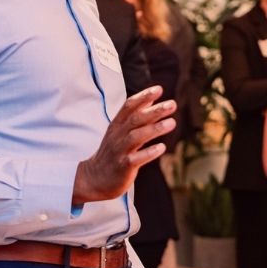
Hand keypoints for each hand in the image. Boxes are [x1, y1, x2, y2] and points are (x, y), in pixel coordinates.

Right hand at [72, 86, 176, 203]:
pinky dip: (148, 152)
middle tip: (172, 104)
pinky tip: (162, 147)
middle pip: (135, 120)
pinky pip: (135, 159)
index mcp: (117, 125)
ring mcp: (119, 151)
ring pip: (136, 137)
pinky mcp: (123, 167)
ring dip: (154, 129)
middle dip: (154, 111)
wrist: (94, 178)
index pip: (129, 107)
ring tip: (172, 123)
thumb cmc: (113, 152)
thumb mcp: (120, 131)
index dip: (143, 97)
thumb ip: (136, 116)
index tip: (159, 89)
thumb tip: (151, 99)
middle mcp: (117, 136)